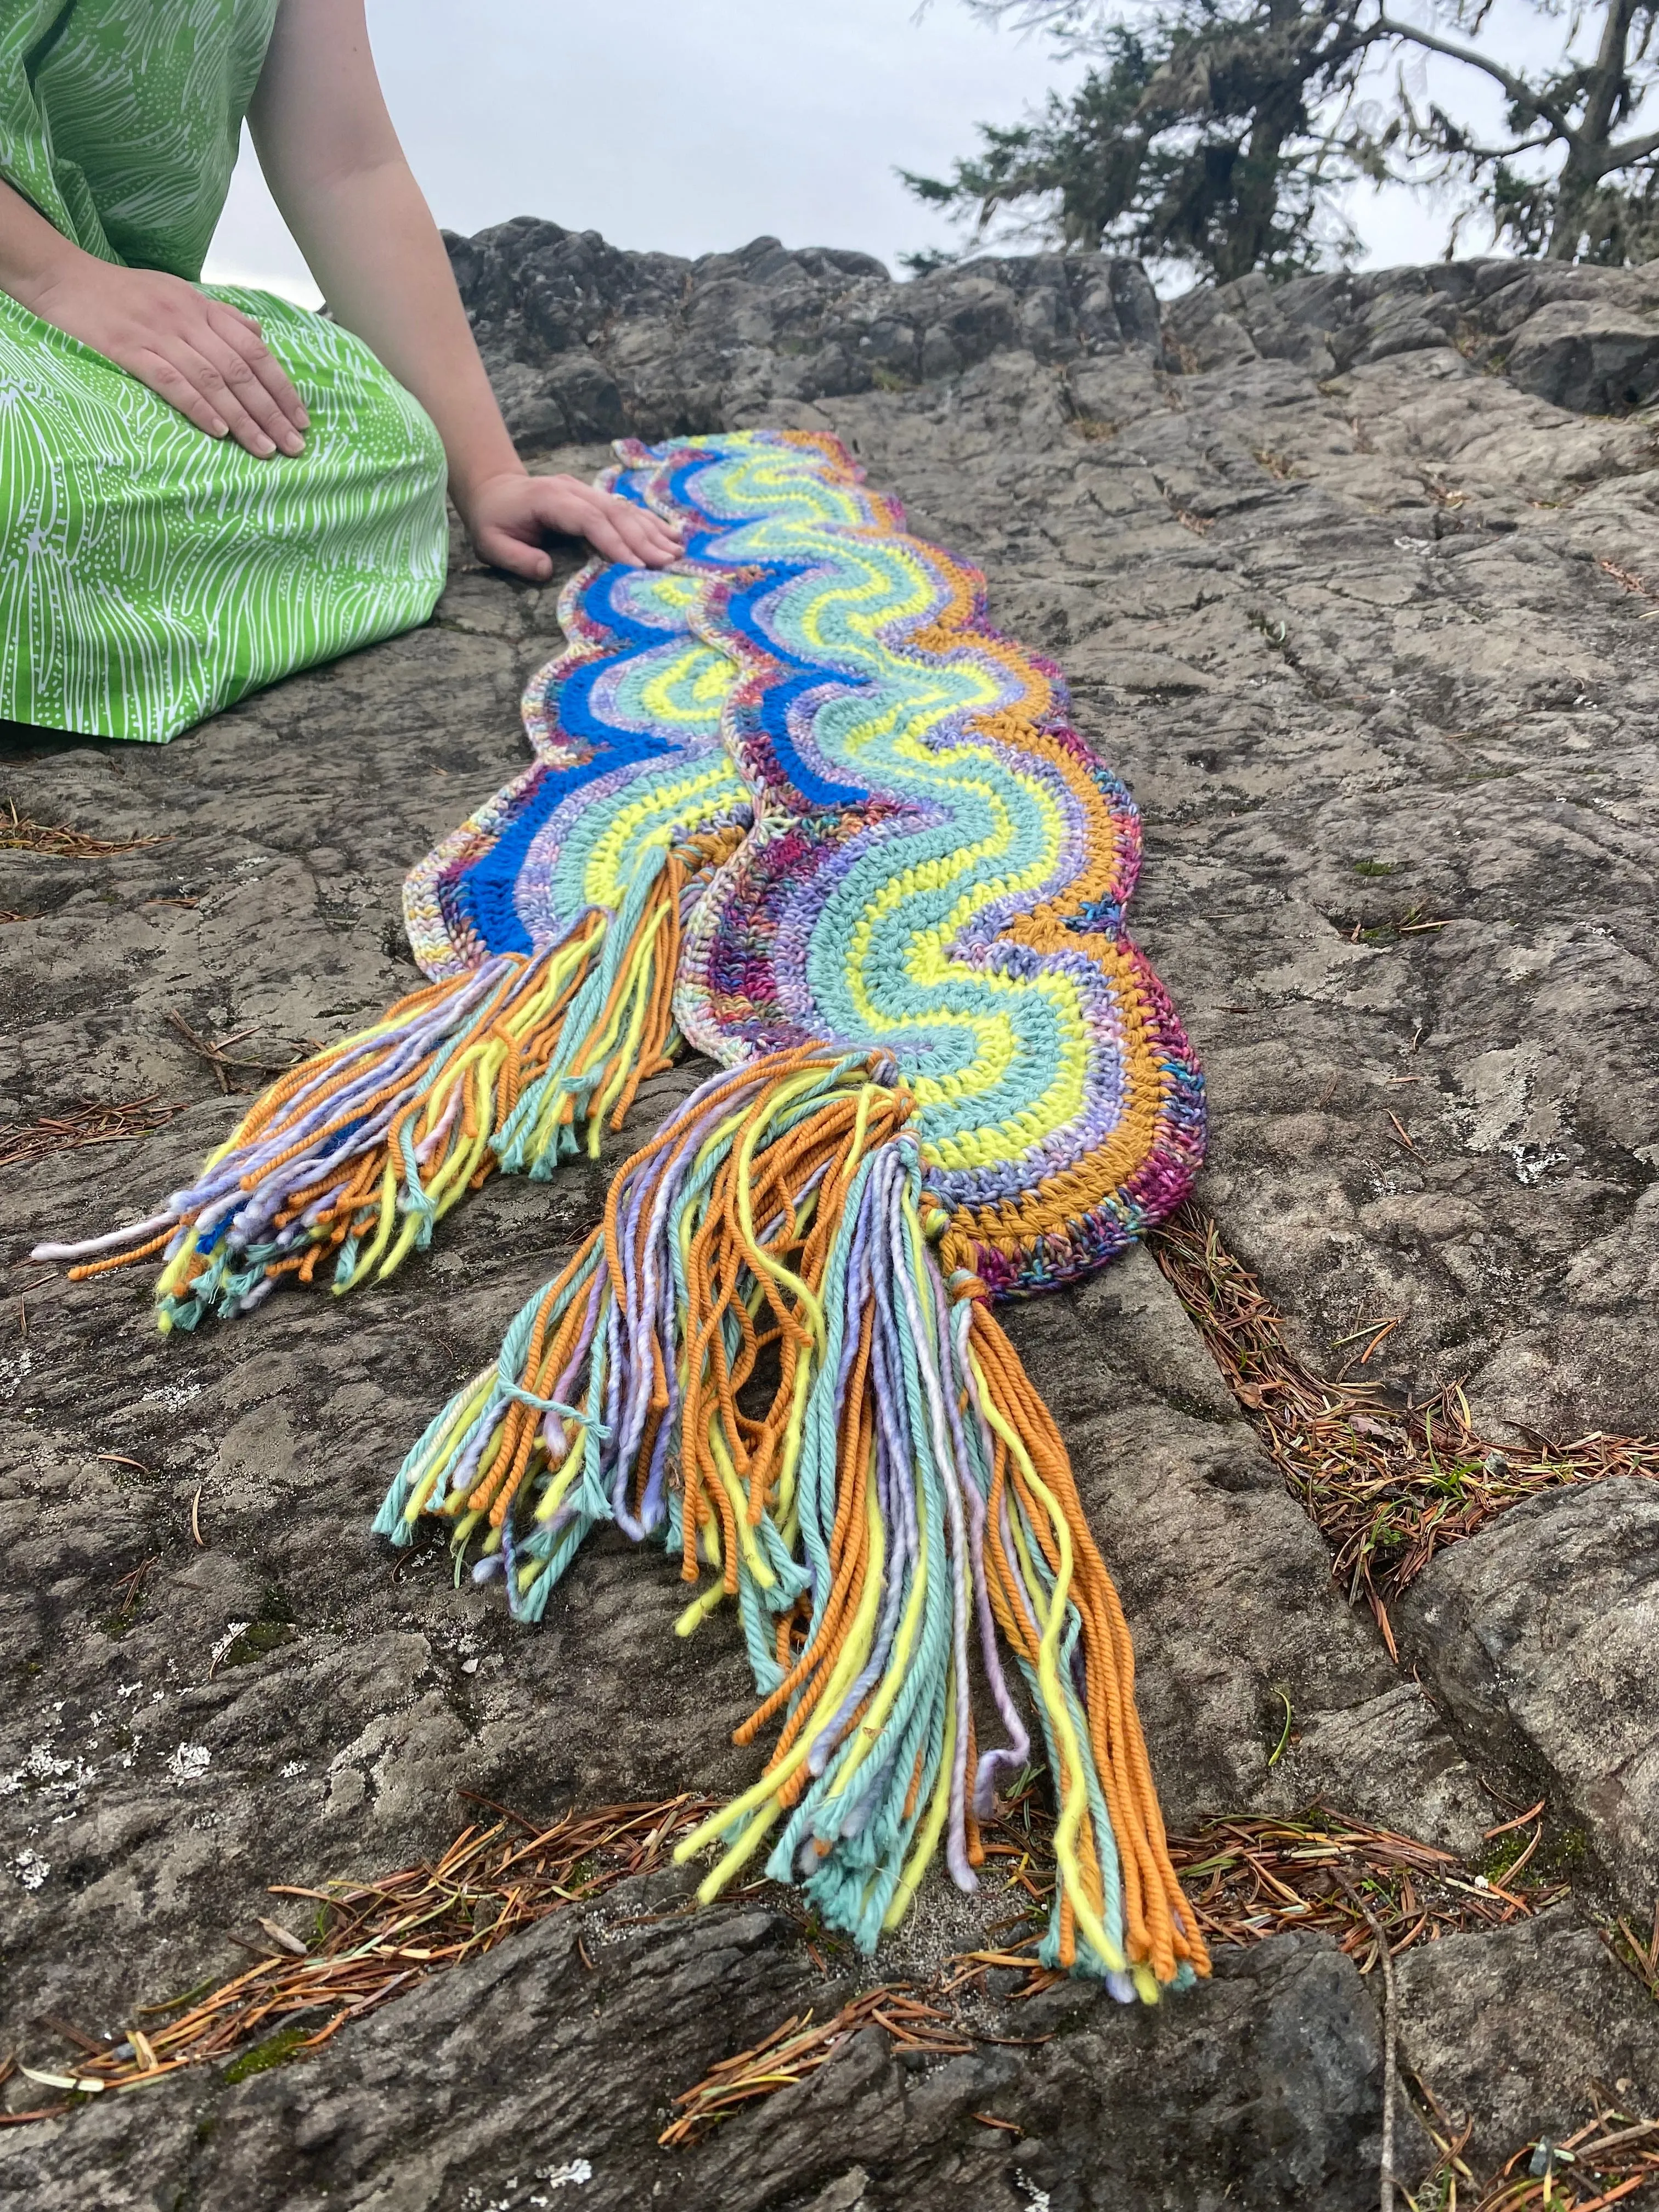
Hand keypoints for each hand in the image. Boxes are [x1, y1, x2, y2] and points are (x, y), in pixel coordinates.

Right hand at [21, 258, 307, 457]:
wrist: (64, 279)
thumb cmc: (124, 292)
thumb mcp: (177, 293)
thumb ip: (219, 316)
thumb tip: (259, 334)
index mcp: (201, 308)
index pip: (254, 352)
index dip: (281, 387)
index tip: (302, 419)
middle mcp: (185, 321)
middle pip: (239, 372)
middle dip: (271, 411)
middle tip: (294, 446)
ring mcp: (157, 335)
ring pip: (211, 381)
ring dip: (242, 418)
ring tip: (265, 449)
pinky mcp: (128, 351)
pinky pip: (170, 381)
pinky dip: (198, 407)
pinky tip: (218, 432)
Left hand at [462, 469, 681, 578]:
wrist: (494, 489)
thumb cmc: (493, 520)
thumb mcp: (490, 543)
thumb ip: (516, 558)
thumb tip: (546, 570)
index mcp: (550, 499)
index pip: (589, 519)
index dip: (614, 541)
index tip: (637, 565)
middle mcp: (573, 490)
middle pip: (615, 513)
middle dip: (643, 539)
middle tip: (667, 563)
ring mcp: (586, 491)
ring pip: (625, 509)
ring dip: (652, 530)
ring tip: (677, 551)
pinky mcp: (594, 497)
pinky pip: (625, 508)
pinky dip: (648, 522)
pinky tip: (670, 535)